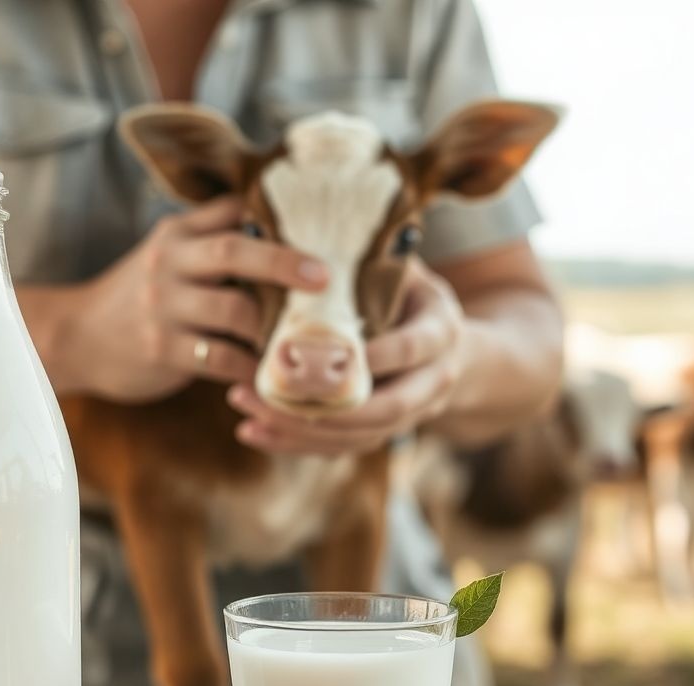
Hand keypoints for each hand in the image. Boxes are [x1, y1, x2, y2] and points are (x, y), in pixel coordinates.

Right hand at [63, 195, 327, 402]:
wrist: (76, 338)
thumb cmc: (138, 300)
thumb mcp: (166, 258)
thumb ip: (211, 244)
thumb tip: (288, 243)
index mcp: (177, 235)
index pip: (232, 211)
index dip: (275, 219)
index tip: (320, 232)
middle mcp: (169, 264)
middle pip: (235, 251)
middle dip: (286, 262)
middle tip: (325, 278)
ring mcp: (163, 308)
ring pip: (235, 309)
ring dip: (274, 326)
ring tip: (302, 339)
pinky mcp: (161, 350)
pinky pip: (220, 358)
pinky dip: (250, 367)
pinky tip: (266, 374)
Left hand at [228, 260, 467, 454]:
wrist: (446, 347)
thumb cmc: (410, 295)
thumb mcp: (404, 271)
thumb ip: (372, 263)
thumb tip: (315, 229)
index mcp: (441, 332)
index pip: (411, 348)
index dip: (376, 355)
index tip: (332, 352)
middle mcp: (433, 381)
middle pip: (385, 409)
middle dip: (326, 408)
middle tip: (267, 392)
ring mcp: (410, 415)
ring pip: (359, 436)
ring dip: (301, 431)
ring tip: (248, 414)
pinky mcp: (380, 433)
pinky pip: (340, 448)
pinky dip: (295, 444)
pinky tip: (254, 432)